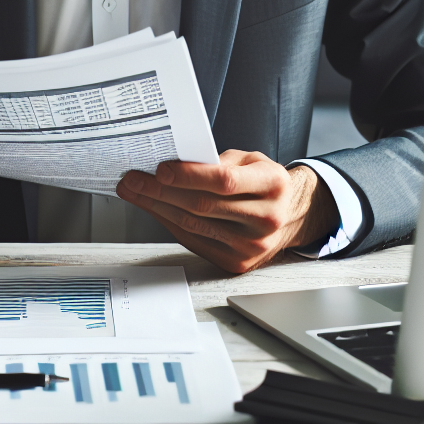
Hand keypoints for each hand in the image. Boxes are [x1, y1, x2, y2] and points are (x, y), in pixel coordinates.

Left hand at [116, 150, 336, 273]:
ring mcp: (251, 246)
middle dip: (161, 191)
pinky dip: (169, 223)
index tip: (160, 169)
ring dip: (158, 208)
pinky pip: (194, 240)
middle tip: (134, 179)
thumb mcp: (252, 160)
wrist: (289, 216)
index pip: (224, 182)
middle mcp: (265, 218)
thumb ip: (220, 160)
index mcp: (272, 185)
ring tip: (135, 192)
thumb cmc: (265, 183)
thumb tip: (176, 162)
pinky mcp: (236, 263)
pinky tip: (154, 209)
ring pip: (194, 225)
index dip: (189, 175)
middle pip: (203, 205)